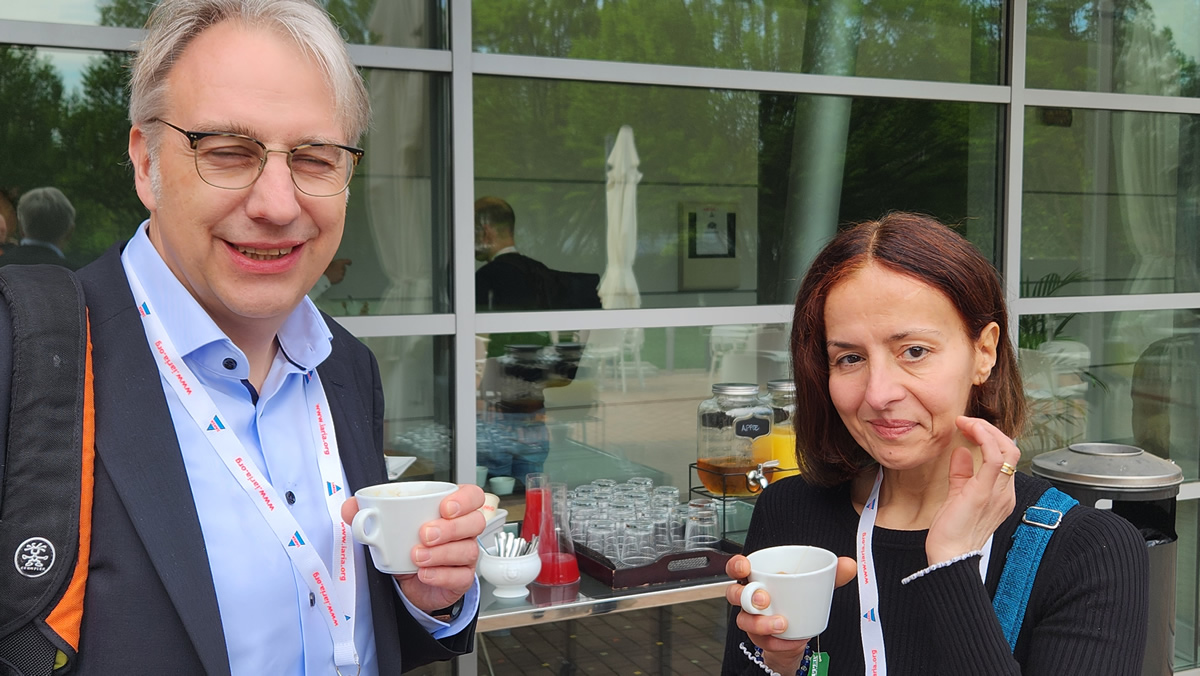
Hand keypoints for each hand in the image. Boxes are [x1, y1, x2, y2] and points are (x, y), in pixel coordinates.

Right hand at [325, 258, 351, 283]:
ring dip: (339, 273)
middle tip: (334, 270)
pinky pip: (341, 278)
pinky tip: (333, 277)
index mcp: (340, 262)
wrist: (323, 276)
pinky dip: (338, 277)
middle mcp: (342, 268)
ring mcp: (342, 274)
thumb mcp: (330, 263)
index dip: (348, 262)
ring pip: (342, 273)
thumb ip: (336, 263)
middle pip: (344, 268)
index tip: (349, 263)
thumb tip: (337, 264)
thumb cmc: (325, 269)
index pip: (347, 261)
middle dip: (341, 269)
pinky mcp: (341, 279)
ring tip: (332, 274)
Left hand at [341, 484, 484, 612]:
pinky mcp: (461, 578)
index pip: (473, 496)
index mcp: (452, 510)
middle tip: (424, 534)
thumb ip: (368, 514)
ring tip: (417, 556)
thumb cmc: (407, 547)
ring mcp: (465, 555)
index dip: (464, 500)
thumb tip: (351, 507)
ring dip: (442, 553)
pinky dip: (441, 575)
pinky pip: (461, 576)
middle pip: (475, 522)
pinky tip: (424, 574)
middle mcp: (464, 531)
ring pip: (468, 549)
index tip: (444, 507)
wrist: (409, 582)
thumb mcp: (388, 528)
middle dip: (450, 528)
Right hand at [724, 554, 855, 673]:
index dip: (736, 565)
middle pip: (734, 594)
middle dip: (747, 596)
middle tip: (764, 599)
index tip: (745, 566)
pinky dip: (777, 641)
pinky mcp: (760, 638)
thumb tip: (849, 565)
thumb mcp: (814, 585)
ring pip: (744, 620)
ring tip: (782, 623)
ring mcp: (752, 619)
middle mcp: (749, 598)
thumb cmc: (798, 601)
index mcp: (759, 578)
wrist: (799, 631)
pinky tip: (790, 638)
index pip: (737, 567)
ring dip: (762, 622)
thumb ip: (830, 575)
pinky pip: (763, 641)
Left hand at [925, 416, 1020, 564]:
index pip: (1005, 457)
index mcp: (1002, 494)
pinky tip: (971, 430)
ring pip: (1006, 450)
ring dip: (986, 430)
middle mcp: (1006, 493)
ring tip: (966, 422)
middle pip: (1010, 449)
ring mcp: (998, 493)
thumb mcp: (957, 496)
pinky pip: (994, 459)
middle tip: (967, 421)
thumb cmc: (951, 532)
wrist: (949, 557)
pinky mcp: (984, 493)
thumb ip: (962, 474)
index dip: (990, 437)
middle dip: (990, 429)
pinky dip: (984, 438)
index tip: (969, 427)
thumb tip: (961, 451)